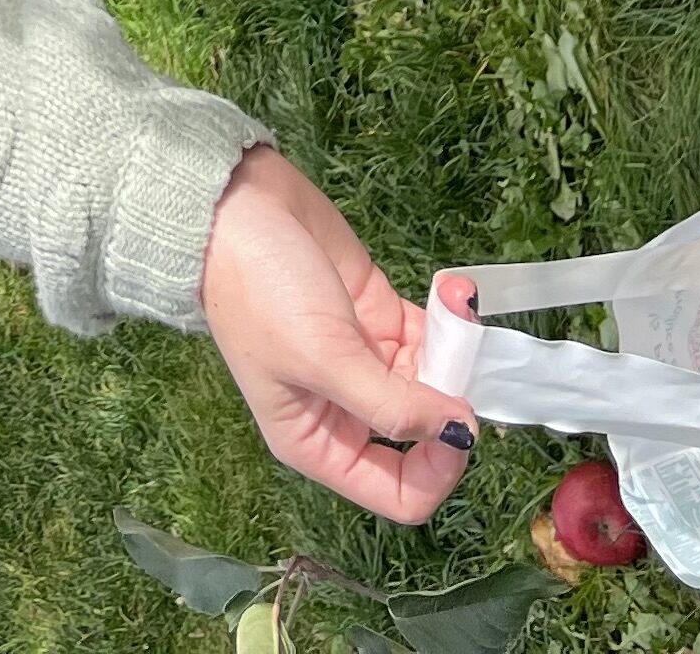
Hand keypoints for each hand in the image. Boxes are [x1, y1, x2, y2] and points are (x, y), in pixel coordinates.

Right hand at [197, 145, 476, 522]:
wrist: (234, 207)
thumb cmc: (262, 293)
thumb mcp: (323, 357)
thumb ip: (394, 405)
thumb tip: (462, 431)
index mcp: (318, 440)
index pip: (397, 493)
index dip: (437, 470)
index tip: (455, 420)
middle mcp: (345, 410)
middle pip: (424, 436)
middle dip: (453, 399)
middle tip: (465, 356)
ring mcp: (365, 362)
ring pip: (434, 383)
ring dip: (458, 350)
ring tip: (457, 303)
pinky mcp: (378, 317)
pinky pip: (430, 336)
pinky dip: (450, 319)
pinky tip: (453, 291)